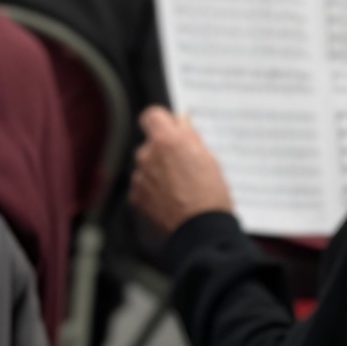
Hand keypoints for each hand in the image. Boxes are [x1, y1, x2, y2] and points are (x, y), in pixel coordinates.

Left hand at [130, 107, 234, 234]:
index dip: (163, 121)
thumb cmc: (210, 195)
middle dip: (164, 150)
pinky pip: (143, 184)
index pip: (152, 115)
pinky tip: (172, 198)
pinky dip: (154, 189)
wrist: (201, 230)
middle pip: (151, 143)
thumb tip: (181, 123)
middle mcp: (148, 155)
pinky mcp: (136, 196)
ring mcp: (140, 176)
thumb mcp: (209, 158)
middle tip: (186, 165)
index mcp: (167, 140)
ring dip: (159, 170)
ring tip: (181, 187)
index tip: (173, 129)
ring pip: (147, 164)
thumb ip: (190, 137)